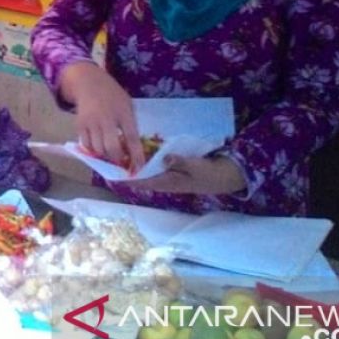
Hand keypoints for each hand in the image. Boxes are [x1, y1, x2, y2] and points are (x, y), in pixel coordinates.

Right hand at [59, 61, 144, 172]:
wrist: (88, 83)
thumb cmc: (113, 95)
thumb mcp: (127, 105)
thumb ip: (130, 124)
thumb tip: (133, 149)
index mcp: (123, 112)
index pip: (132, 138)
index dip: (136, 155)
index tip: (139, 167)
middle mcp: (106, 118)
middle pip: (112, 147)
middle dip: (117, 158)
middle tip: (121, 160)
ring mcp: (91, 122)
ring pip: (98, 149)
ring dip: (105, 155)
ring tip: (109, 152)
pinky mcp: (79, 125)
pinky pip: (86, 145)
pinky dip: (93, 150)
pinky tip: (98, 145)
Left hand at [126, 154, 246, 194]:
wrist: (225, 177)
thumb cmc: (208, 173)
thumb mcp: (194, 166)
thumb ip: (178, 162)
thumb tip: (163, 159)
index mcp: (169, 182)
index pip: (144, 182)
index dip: (129, 180)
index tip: (114, 176)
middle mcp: (167, 182)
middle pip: (143, 179)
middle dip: (129, 174)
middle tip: (114, 164)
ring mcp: (171, 178)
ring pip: (149, 175)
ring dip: (138, 169)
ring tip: (123, 159)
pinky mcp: (176, 173)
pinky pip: (158, 170)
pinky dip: (149, 164)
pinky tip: (143, 155)